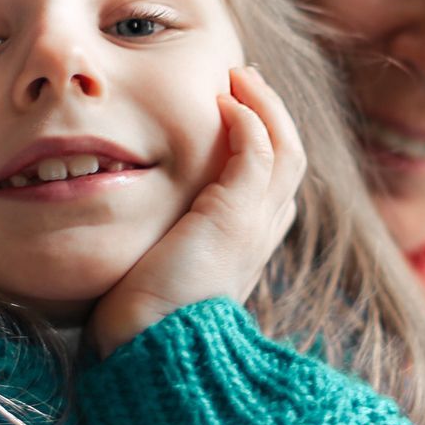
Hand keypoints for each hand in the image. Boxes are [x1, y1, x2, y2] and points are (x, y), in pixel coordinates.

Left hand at [89, 65, 304, 355]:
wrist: (150, 347)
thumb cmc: (141, 321)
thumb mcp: (158, 271)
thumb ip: (163, 245)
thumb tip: (135, 234)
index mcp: (247, 246)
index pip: (274, 183)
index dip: (262, 142)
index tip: (233, 111)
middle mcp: (262, 233)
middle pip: (289, 158)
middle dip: (271, 114)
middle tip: (243, 80)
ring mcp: (256, 224)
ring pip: (285, 147)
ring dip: (264, 105)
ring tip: (238, 77)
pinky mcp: (237, 216)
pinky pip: (261, 151)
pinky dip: (249, 118)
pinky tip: (224, 99)